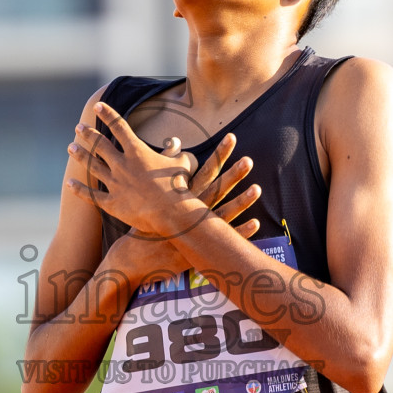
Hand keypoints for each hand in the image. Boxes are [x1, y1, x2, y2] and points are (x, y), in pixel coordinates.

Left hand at [67, 101, 210, 238]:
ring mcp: (114, 184)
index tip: (98, 105)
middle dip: (88, 134)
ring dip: (81, 155)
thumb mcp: (182, 163)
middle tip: (79, 127)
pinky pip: (91, 195)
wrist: (171, 213)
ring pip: (92, 166)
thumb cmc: (178, 186)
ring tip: (71, 147)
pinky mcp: (111, 203)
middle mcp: (122, 165)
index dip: (108, 114)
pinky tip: (69, 183)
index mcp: (137, 152)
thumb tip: (176, 144)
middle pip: (100, 145)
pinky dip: (79, 189)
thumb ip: (177, 152)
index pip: (119, 127)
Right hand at [103, 131, 261, 285]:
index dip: (220, 154)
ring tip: (257, 189)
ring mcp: (195, 231)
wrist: (135, 255)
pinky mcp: (199, 248)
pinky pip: (223, 240)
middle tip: (248, 160)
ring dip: (241, 202)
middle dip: (232, 175)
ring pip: (222, 214)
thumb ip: (167, 163)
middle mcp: (190, 210)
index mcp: (182, 195)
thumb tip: (176, 140)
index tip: (232, 138)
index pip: (205, 170)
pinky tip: (256, 224)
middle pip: (215, 189)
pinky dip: (239, 232)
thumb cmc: (145, 219)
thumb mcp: (153, 189)